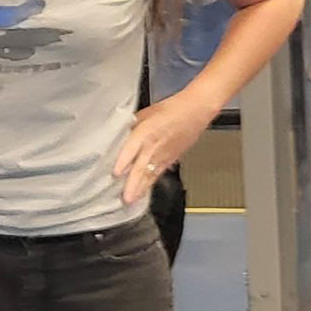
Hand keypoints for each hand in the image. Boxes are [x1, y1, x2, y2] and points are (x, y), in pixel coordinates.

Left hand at [113, 90, 217, 204]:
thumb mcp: (143, 114)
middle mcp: (154, 145)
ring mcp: (164, 155)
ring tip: (132, 200)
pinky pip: (158, 174)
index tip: (116, 173)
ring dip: (141, 188)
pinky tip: (143, 192)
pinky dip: (150, 184)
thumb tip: (117, 137)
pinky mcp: (171, 159)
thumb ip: (130, 127)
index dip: (124, 161)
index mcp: (145, 131)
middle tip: (126, 197)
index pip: (132, 148)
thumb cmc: (169, 110)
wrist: (194, 112)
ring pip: (150, 174)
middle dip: (133, 183)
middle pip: (142, 167)